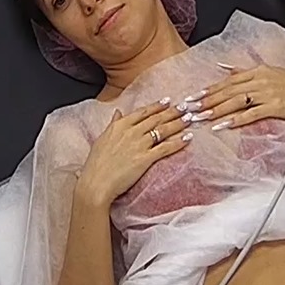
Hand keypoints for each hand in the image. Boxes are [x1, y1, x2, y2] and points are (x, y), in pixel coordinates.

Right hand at [79, 95, 188, 210]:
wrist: (96, 183)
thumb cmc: (96, 165)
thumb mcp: (102, 139)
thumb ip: (112, 124)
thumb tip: (118, 112)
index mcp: (119, 126)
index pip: (142, 112)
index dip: (157, 106)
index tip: (167, 100)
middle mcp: (131, 132)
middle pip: (156, 119)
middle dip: (172, 112)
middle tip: (185, 106)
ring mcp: (139, 145)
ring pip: (162, 130)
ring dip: (178, 123)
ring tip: (189, 118)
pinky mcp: (145, 159)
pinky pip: (165, 147)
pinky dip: (178, 142)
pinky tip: (187, 138)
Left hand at [200, 59, 284, 133]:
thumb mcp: (270, 73)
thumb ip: (245, 71)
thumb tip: (224, 68)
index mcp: (258, 71)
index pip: (228, 80)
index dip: (210, 88)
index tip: (194, 96)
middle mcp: (261, 80)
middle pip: (228, 90)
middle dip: (207, 100)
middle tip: (190, 108)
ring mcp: (268, 93)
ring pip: (236, 101)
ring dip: (216, 110)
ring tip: (201, 117)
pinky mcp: (275, 107)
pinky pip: (251, 114)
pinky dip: (235, 120)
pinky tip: (223, 126)